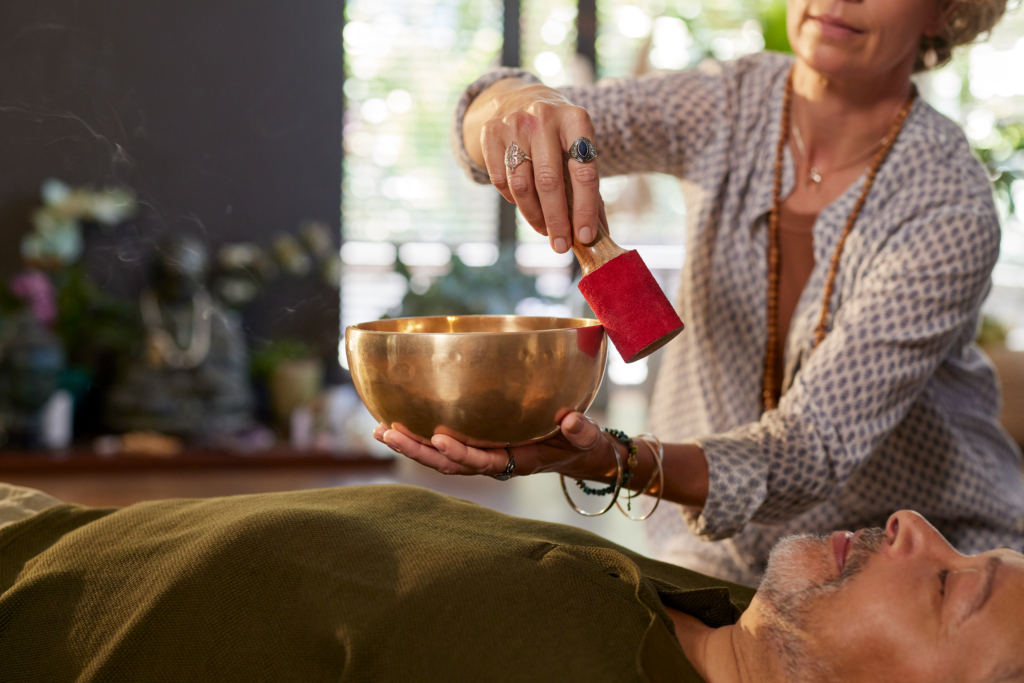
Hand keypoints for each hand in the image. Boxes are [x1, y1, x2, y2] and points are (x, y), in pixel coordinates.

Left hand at [372, 412, 614, 479]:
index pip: (482, 462)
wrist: (577, 454)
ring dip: (410, 445)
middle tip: (388, 434)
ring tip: (379, 431)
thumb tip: (570, 421)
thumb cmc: (581, 445)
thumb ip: (581, 431)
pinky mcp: (478, 445)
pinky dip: (419, 437)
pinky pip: (444, 445)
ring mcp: (482, 455)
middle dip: (418, 450)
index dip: (460, 453)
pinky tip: (395, 424)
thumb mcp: (587, 439)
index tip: (439, 439)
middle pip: (449, 463)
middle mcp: (493, 462)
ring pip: (440, 457)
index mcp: (515, 462)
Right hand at [463, 78, 601, 254]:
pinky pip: (500, 181)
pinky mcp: (491, 133)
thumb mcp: (579, 146)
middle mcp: (544, 117)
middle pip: (549, 181)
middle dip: (557, 220)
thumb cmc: (559, 133)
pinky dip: (513, 200)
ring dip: (533, 216)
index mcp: (576, 119)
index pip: (583, 171)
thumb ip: (589, 186)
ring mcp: (514, 123)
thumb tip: (599, 233)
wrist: (520, 97)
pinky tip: (524, 205)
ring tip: (544, 230)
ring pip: (522, 184)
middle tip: (561, 246)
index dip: (585, 208)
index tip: (585, 236)